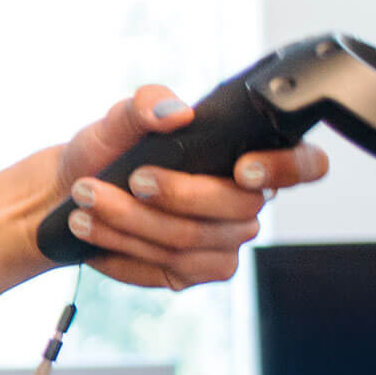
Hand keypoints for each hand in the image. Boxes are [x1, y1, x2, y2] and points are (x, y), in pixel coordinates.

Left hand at [51, 84, 329, 291]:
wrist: (73, 189)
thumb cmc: (109, 149)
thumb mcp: (120, 118)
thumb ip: (146, 103)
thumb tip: (176, 113)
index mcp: (244, 154)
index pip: (302, 165)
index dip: (283, 169)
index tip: (242, 168)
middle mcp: (244, 202)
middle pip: (234, 209)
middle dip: (176, 194)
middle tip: (132, 178)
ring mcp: (222, 241)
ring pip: (190, 240)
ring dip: (132, 221)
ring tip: (89, 198)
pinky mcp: (193, 271)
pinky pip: (170, 267)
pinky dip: (125, 249)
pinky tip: (94, 230)